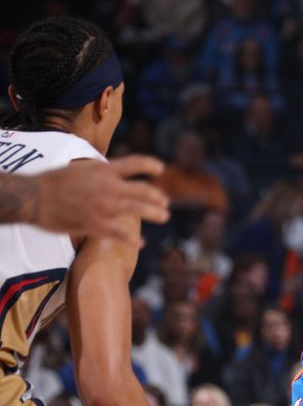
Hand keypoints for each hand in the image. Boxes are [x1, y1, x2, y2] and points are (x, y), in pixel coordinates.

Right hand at [33, 155, 167, 240]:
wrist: (34, 197)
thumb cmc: (53, 182)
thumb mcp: (79, 168)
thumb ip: (98, 170)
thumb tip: (109, 170)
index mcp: (104, 170)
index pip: (135, 163)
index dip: (150, 165)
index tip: (161, 168)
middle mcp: (109, 187)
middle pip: (144, 190)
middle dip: (158, 197)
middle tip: (165, 202)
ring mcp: (105, 207)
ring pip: (139, 210)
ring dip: (155, 213)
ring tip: (164, 216)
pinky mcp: (97, 224)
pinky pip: (122, 233)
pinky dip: (134, 239)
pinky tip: (142, 242)